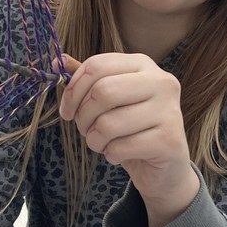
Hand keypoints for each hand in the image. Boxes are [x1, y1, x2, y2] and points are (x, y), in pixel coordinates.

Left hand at [58, 53, 199, 226]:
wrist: (164, 165)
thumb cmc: (132, 127)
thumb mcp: (110, 99)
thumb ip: (87, 79)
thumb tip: (58, 61)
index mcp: (143, 65)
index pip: (97, 65)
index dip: (73, 90)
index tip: (66, 110)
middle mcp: (161, 82)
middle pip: (102, 92)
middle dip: (83, 116)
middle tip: (85, 130)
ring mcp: (169, 110)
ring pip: (108, 123)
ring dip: (95, 140)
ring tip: (102, 144)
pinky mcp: (169, 140)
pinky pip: (120, 147)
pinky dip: (111, 155)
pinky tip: (119, 154)